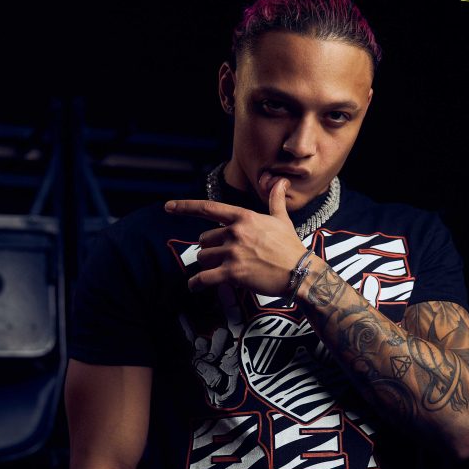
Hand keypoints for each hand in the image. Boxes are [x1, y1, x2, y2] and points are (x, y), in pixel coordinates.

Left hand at [166, 179, 307, 295]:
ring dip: (207, 265)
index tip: (169, 207)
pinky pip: (204, 278)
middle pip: (204, 239)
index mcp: (243, 217)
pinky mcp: (232, 272)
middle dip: (210, 249)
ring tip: (219, 270)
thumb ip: (275, 200)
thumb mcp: (282, 220)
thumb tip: (280, 181)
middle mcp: (235, 232)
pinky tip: (194, 286)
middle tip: (223, 257)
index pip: (208, 208)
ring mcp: (233, 252)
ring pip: (204, 257)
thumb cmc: (291, 247)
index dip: (185, 207)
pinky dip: (196, 283)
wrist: (300, 272)